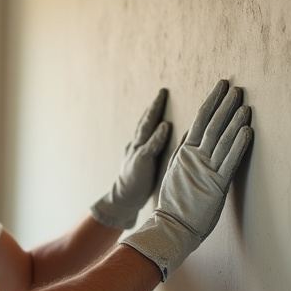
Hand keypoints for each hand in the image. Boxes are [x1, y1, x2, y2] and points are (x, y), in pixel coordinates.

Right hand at [91, 89, 171, 228]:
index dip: (154, 109)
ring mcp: (137, 151)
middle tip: (163, 90)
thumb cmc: (139, 182)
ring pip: (146, 127)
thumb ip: (154, 149)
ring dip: (154, 111)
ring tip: (161, 98)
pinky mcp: (141, 162)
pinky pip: (151, 146)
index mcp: (139, 144)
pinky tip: (165, 126)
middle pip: (146, 120)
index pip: (148, 123)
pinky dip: (158, 135)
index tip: (162, 95)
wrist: (124, 200)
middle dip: (154, 104)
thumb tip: (166, 137)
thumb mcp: (147, 162)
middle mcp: (136, 144)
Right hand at [120, 80, 252, 279]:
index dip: (212, 101)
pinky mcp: (217, 184)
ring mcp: (206, 169)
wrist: (171, 226)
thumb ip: (183, 151)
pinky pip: (230, 161)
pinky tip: (248, 130)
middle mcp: (195, 157)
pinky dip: (239, 144)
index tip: (222, 86)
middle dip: (225, 104)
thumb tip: (190, 132)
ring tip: (245, 103)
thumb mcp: (175, 170)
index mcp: (185, 152)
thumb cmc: (175, 202)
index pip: (200, 120)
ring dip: (234, 119)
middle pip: (212, 124)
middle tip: (236, 87)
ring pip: (222, 139)